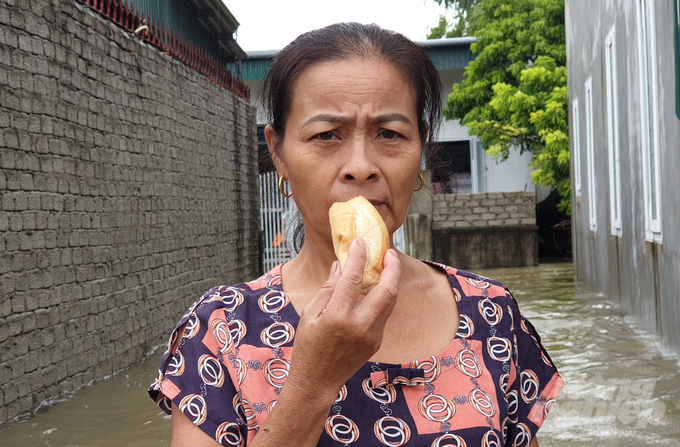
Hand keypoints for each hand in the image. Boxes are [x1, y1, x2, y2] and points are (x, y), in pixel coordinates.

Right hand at [284, 239, 401, 402]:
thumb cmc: (308, 346)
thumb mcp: (310, 314)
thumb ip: (327, 289)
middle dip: (392, 268)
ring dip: (391, 281)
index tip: (360, 242)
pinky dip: (383, 298)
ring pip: (391, 302)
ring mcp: (372, 335)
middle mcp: (360, 325)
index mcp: (338, 316)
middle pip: (387, 290)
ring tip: (387, 266)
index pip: (354, 279)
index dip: (359, 257)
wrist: (317, 381)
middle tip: (389, 252)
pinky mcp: (377, 342)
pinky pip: (384, 314)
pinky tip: (377, 289)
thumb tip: (339, 266)